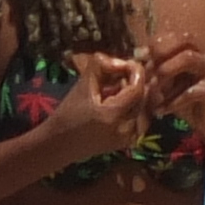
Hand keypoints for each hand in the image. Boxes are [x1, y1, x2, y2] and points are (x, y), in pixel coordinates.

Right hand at [25, 49, 153, 164]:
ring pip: (144, 108)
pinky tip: (121, 103)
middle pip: (143, 98)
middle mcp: (125, 129)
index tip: (127, 63)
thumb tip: (119, 60)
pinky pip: (141, 120)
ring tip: (119, 90)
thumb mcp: (82, 86)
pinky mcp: (128, 143)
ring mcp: (128, 139)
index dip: (136, 72)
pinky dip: (135, 108)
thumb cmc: (68, 114)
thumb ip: (100, 67)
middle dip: (134, 82)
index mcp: (112, 115)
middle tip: (121, 74)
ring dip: (136, 95)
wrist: (60, 144)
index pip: (137, 89)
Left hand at [142, 32, 204, 131]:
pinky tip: (161, 111)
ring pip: (188, 58)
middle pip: (185, 39)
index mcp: (197, 50)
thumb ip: (157, 68)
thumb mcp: (169, 83)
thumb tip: (138, 54)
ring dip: (165, 73)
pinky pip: (192, 90)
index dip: (156, 43)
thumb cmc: (188, 102)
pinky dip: (173, 101)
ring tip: (153, 91)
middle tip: (147, 71)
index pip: (177, 35)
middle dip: (161, 51)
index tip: (139, 56)